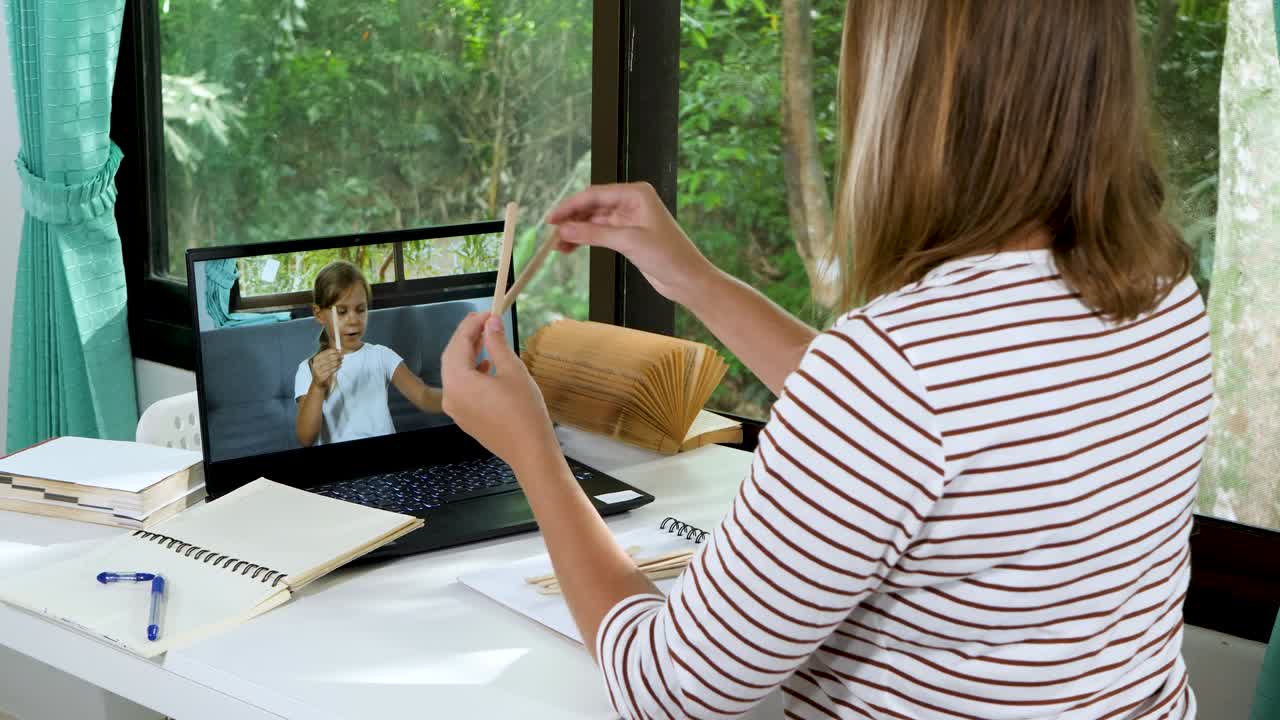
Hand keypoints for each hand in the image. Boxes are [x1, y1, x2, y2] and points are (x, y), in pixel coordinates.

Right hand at [310, 349, 341, 389]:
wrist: (319, 383)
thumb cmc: (323, 371)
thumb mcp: (324, 362)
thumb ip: (329, 356)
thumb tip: (339, 350)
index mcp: (315, 359)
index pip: (325, 352)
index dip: (333, 351)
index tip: (339, 351)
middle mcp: (315, 364)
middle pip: (328, 358)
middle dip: (337, 356)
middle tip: (342, 357)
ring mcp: (317, 371)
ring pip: (330, 364)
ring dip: (337, 362)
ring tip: (341, 362)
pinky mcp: (321, 376)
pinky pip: (330, 371)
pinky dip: (336, 368)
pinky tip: (339, 366)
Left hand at [441, 312, 559, 472]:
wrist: (530, 452)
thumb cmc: (524, 410)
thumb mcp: (512, 371)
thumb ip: (497, 343)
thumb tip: (491, 323)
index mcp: (458, 381)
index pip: (458, 344)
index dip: (472, 325)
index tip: (488, 312)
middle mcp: (450, 395)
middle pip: (452, 358)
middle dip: (468, 338)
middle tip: (486, 322)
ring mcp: (455, 410)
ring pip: (456, 374)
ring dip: (469, 355)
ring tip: (488, 340)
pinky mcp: (465, 419)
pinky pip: (462, 389)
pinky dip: (471, 373)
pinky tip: (486, 367)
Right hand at [547, 182, 716, 307]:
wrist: (687, 279)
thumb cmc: (668, 255)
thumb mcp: (628, 241)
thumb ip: (594, 233)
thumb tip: (565, 229)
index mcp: (636, 193)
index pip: (595, 195)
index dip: (570, 206)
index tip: (551, 218)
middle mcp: (632, 202)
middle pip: (592, 206)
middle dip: (571, 219)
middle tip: (552, 234)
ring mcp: (629, 219)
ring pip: (594, 221)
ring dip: (576, 231)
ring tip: (558, 246)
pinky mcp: (628, 235)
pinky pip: (600, 233)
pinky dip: (585, 239)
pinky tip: (571, 248)